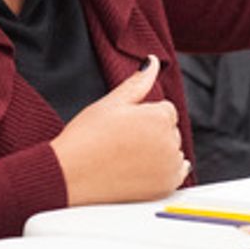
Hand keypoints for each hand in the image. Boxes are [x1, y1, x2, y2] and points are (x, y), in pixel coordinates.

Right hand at [50, 56, 190, 205]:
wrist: (70, 174)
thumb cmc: (86, 137)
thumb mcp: (112, 103)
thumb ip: (138, 83)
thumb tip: (151, 62)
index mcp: (159, 117)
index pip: (166, 109)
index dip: (144, 115)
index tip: (125, 124)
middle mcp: (169, 142)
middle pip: (170, 130)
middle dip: (153, 132)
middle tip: (123, 140)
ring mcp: (169, 167)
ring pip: (173, 150)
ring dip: (159, 151)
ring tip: (127, 156)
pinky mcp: (165, 186)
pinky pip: (179, 172)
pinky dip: (167, 169)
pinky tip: (144, 168)